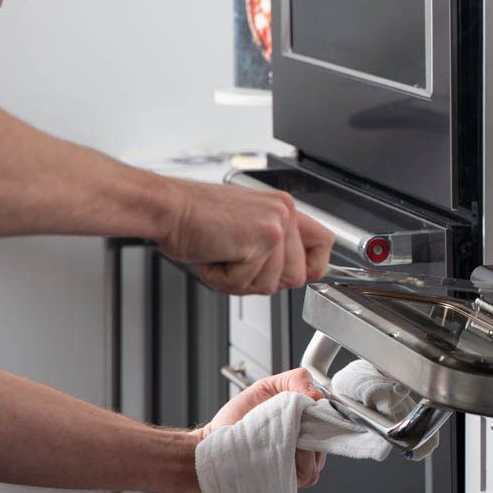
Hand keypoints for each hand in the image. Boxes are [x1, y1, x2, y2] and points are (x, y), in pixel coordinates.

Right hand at [157, 180, 332, 294]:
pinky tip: (215, 255)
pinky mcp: (261, 240)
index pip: (324, 243)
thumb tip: (296, 273)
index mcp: (283, 208)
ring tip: (222, 254)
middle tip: (235, 260)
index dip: (313, 267)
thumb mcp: (244, 226)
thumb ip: (274, 247)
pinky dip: (224, 279)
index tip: (298, 274)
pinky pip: (247, 282)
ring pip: (272, 284)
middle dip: (262, 280)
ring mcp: (275, 225)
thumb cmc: (195, 218)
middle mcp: (284, 213)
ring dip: (239, 280)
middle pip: (296, 276)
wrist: (168, 208)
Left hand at [196, 367, 326, 490]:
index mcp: (308, 420)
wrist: (214, 446)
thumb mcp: (267, 387)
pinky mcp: (295, 480)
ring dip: (299, 444)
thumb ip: (297, 380)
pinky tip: (274, 453)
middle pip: (330, 434)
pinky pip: (308, 470)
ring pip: (320, 454)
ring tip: (273, 437)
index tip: (311, 404)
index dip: (327, 408)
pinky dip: (292, 459)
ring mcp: (304, 464)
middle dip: (310, 424)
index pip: (335, 413)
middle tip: (284, 418)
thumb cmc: (236, 420)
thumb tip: (318, 395)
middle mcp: (311, 444)